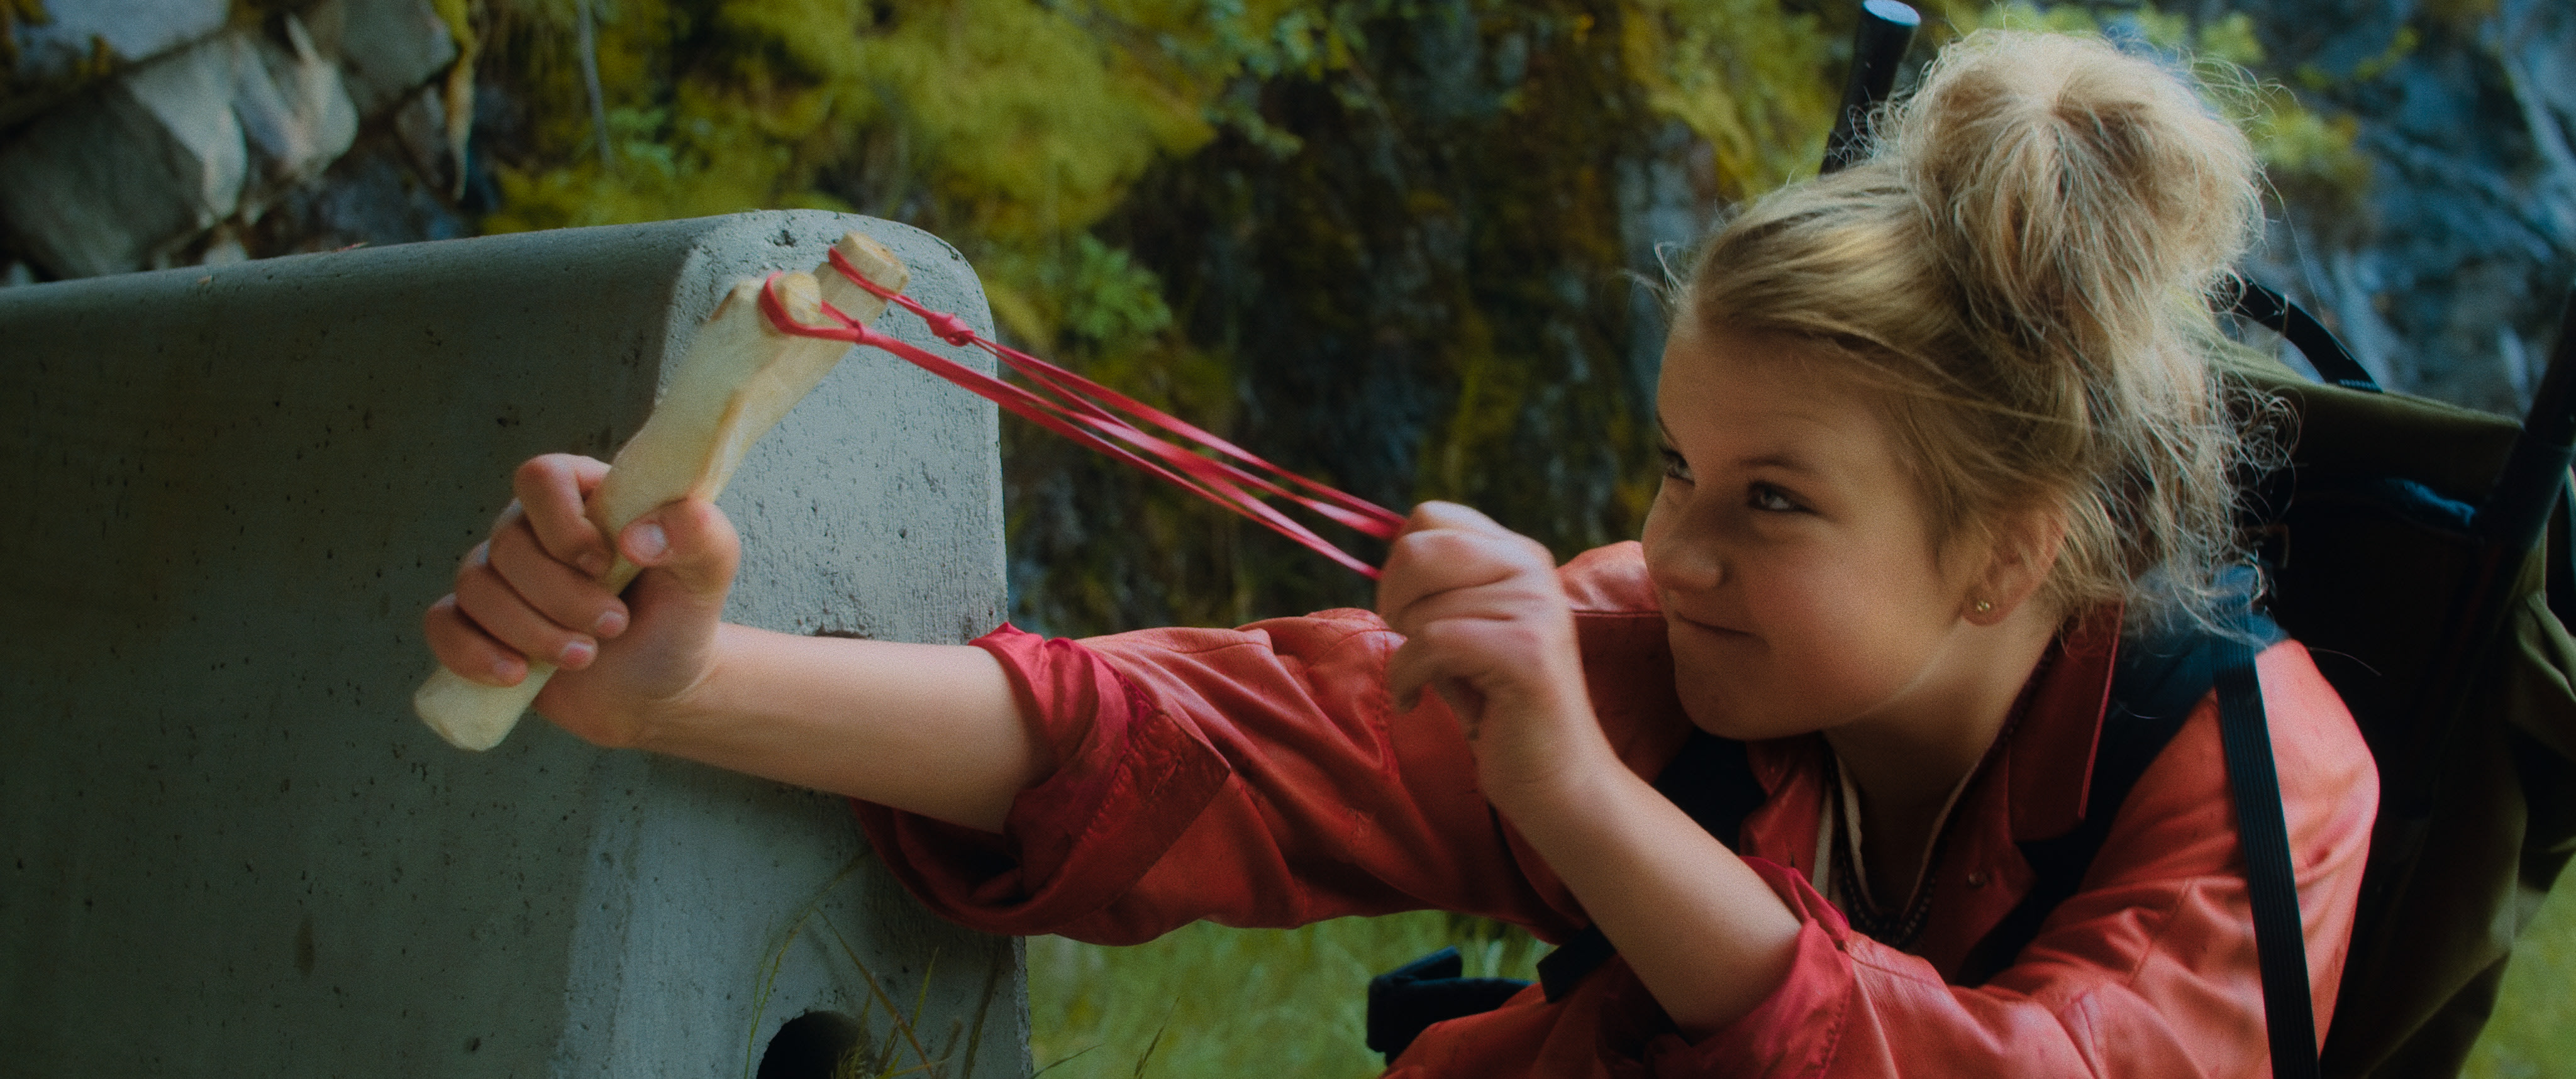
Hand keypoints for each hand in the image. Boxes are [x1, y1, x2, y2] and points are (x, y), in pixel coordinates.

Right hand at [420, 453, 740, 746]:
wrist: (660, 686)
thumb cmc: (681, 615)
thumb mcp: (709, 569)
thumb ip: (698, 533)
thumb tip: (636, 538)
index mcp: (584, 495)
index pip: (540, 478)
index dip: (562, 523)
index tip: (604, 563)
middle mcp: (533, 528)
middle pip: (508, 543)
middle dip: (560, 596)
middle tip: (614, 626)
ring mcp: (501, 576)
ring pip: (476, 587)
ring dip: (531, 630)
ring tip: (585, 656)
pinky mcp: (480, 625)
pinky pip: (443, 625)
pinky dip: (472, 652)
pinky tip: (516, 675)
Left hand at [1377, 502, 1609, 804]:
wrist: (1556, 779)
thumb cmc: (1496, 707)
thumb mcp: (1463, 630)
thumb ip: (1437, 588)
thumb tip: (1390, 557)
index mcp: (1519, 554)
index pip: (1429, 516)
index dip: (1399, 565)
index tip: (1409, 612)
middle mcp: (1532, 568)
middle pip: (1417, 550)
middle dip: (1394, 602)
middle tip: (1410, 645)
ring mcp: (1535, 606)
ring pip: (1423, 608)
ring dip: (1406, 654)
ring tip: (1429, 683)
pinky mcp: (1525, 651)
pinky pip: (1430, 643)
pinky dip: (1406, 679)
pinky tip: (1417, 701)